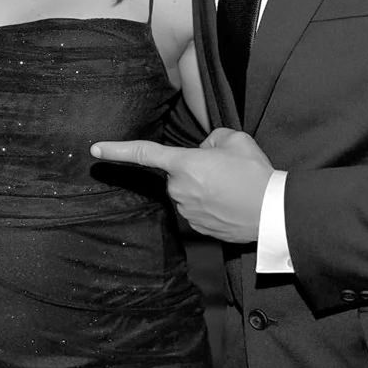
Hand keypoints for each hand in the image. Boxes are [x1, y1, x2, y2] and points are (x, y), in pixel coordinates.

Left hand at [91, 129, 275, 242]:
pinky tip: (230, 203)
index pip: (143, 153)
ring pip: (187, 191)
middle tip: (225, 170)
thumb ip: (212, 139)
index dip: (117, 150)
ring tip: (232, 188)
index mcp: (184, 164)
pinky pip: (197, 209)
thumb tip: (205, 151)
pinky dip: (210, 204)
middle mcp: (179, 189)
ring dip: (203, 187)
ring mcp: (186, 211)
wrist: (272, 212)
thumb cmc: (254, 173)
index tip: (95, 150)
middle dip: (194, 168)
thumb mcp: (235, 139)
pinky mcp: (197, 228)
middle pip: (177, 172)